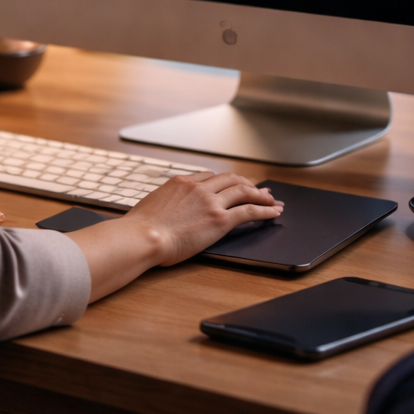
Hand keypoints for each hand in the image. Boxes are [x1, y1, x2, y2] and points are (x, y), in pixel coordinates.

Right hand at [67, 172, 282, 300]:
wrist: (144, 236)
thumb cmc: (140, 229)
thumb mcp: (150, 207)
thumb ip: (164, 205)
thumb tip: (162, 213)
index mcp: (180, 182)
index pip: (208, 177)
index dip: (224, 181)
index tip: (231, 185)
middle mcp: (198, 187)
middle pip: (230, 179)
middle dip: (247, 183)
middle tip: (258, 188)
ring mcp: (210, 201)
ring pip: (243, 191)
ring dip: (260, 194)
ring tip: (272, 199)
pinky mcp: (220, 219)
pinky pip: (248, 210)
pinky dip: (264, 210)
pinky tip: (273, 212)